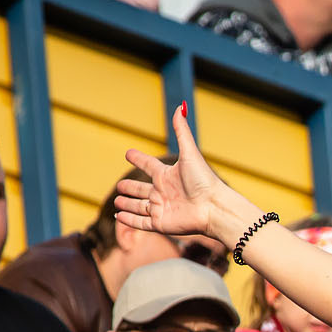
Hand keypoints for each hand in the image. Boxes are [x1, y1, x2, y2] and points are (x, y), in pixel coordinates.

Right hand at [119, 105, 239, 242]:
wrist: (213, 208)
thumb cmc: (204, 181)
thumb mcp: (190, 153)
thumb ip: (182, 131)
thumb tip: (180, 106)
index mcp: (168, 175)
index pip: (149, 165)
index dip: (139, 159)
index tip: (128, 153)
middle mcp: (164, 192)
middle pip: (143, 189)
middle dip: (131, 187)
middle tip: (120, 185)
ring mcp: (162, 209)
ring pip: (140, 206)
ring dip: (128, 204)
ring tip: (117, 201)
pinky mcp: (161, 224)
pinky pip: (141, 223)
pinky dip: (129, 220)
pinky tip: (120, 216)